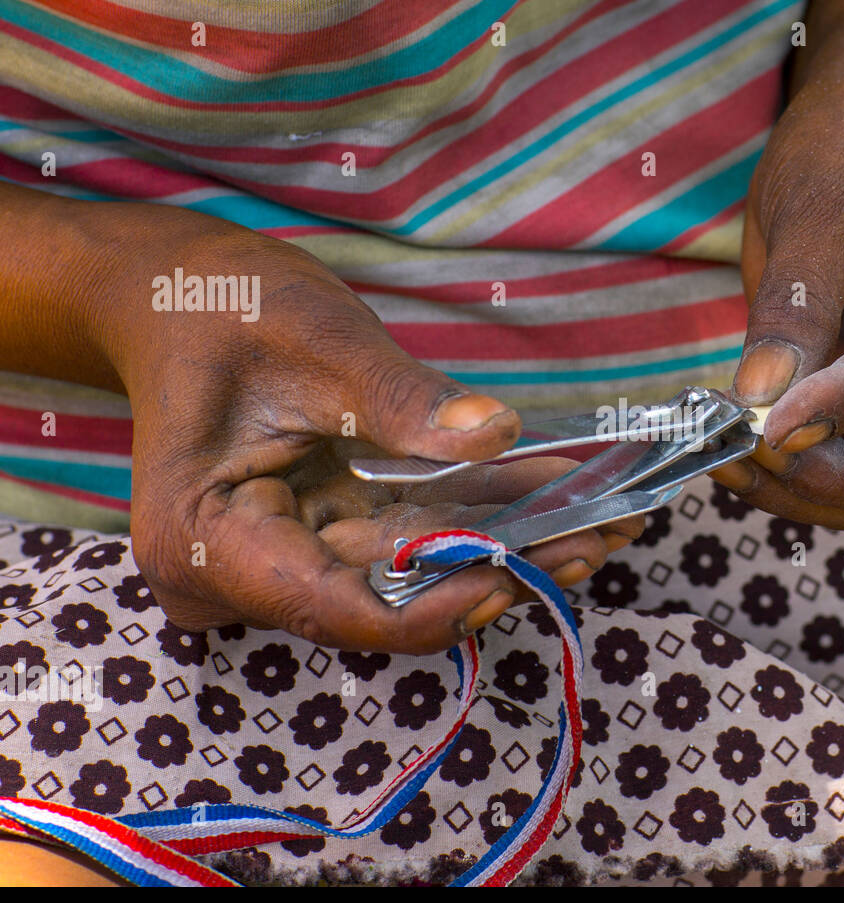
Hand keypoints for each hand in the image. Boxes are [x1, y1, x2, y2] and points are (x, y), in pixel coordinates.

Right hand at [89, 207, 638, 651]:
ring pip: (414, 568)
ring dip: (509, 541)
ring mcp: (287, 554)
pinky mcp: (325, 528)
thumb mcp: (314, 338)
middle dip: (502, 565)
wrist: (175, 293)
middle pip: (387, 596)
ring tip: (609, 517)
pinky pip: (412, 531)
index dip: (434, 607)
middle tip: (602, 533)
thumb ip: (402, 397)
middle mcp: (243, 571)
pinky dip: (482, 510)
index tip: (519, 576)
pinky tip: (562, 491)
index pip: (334, 610)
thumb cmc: (218, 305)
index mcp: (206, 542)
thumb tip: (496, 432)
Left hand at [713, 66, 843, 529]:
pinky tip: (746, 447)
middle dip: (821, 481)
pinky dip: (809, 471)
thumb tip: (761, 409)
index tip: (754, 430)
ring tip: (723, 455)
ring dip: (805, 488)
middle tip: (733, 459)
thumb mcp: (814, 217)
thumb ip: (795, 315)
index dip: (827, 412)